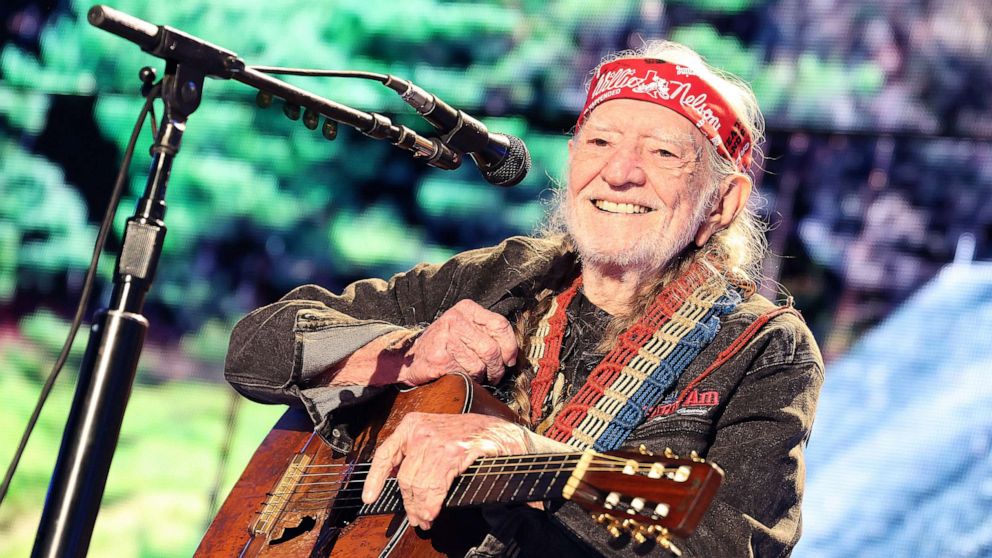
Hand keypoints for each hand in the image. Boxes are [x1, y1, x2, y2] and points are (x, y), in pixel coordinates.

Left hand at [360, 412, 530, 529]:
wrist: (501, 432)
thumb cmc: (469, 436)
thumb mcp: (436, 436)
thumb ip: (416, 453)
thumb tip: (398, 481)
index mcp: (413, 424)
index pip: (386, 454)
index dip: (375, 478)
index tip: (369, 497)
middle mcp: (422, 430)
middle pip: (404, 477)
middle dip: (408, 503)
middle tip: (415, 518)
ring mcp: (440, 441)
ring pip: (419, 484)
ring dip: (421, 508)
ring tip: (425, 519)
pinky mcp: (456, 452)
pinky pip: (437, 486)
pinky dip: (432, 504)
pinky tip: (433, 513)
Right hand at [397, 299, 516, 385]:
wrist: (409, 358)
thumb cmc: (444, 345)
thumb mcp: (464, 328)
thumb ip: (488, 334)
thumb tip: (513, 356)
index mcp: (466, 308)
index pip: (500, 325)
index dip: (510, 346)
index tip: (510, 360)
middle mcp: (455, 319)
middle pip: (492, 349)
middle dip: (497, 368)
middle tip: (494, 375)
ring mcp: (446, 338)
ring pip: (480, 365)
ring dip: (481, 377)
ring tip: (474, 375)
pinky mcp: (440, 358)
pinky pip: (466, 375)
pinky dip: (467, 381)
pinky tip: (460, 376)